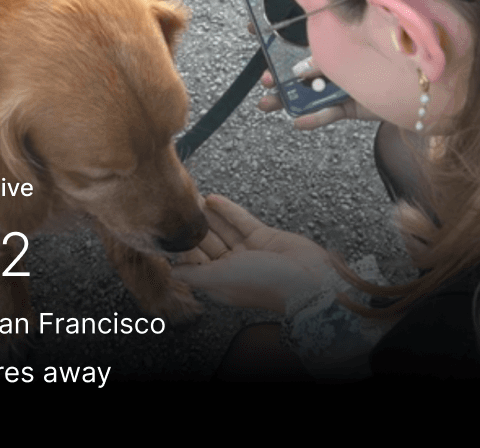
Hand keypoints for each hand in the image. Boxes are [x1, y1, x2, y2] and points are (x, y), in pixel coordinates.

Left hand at [171, 194, 335, 313]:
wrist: (309, 279)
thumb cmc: (267, 284)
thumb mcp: (223, 278)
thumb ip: (196, 274)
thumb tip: (173, 273)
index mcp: (220, 282)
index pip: (194, 262)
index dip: (182, 245)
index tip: (169, 228)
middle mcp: (232, 267)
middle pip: (207, 243)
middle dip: (194, 226)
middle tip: (179, 206)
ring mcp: (248, 252)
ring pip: (223, 229)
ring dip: (208, 214)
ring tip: (192, 196)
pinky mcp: (262, 237)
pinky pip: (241, 221)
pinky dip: (227, 210)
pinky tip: (214, 198)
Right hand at [248, 22, 384, 128]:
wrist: (425, 80)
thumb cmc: (396, 46)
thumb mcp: (357, 33)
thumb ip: (331, 39)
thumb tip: (305, 56)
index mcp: (335, 35)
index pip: (301, 31)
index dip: (276, 31)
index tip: (254, 29)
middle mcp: (336, 58)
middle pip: (298, 66)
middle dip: (276, 73)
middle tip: (263, 78)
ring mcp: (341, 83)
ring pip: (308, 92)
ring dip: (286, 98)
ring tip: (267, 103)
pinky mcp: (351, 104)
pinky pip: (329, 112)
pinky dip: (315, 117)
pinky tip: (299, 120)